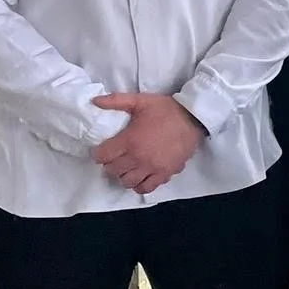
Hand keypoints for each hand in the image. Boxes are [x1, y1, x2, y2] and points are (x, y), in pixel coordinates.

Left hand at [91, 94, 206, 194]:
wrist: (194, 118)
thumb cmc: (166, 109)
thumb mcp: (141, 101)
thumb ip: (117, 101)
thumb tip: (94, 101)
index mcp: (129, 140)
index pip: (102, 156)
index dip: (100, 153)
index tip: (104, 149)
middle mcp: (138, 158)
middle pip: (112, 171)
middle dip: (111, 164)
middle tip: (116, 157)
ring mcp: (152, 168)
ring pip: (127, 182)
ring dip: (124, 175)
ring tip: (128, 167)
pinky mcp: (165, 173)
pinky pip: (146, 188)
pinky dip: (140, 185)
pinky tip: (141, 176)